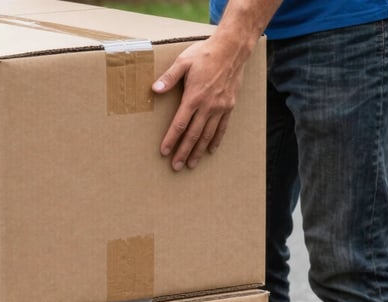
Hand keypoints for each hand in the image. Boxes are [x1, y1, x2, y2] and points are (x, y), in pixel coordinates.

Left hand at [153, 35, 246, 170]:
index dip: (171, 140)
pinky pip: (222, 127)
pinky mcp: (229, 106)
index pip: (180, 124)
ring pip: (208, 135)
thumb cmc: (205, 53)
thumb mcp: (183, 62)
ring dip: (198, 151)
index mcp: (194, 97)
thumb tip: (155, 89)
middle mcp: (208, 106)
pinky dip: (216, 140)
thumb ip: (169, 77)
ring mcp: (220, 107)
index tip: (164, 152)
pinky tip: (210, 150)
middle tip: (176, 167)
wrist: (232, 48)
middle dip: (183, 152)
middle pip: (193, 135)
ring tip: (191, 164)